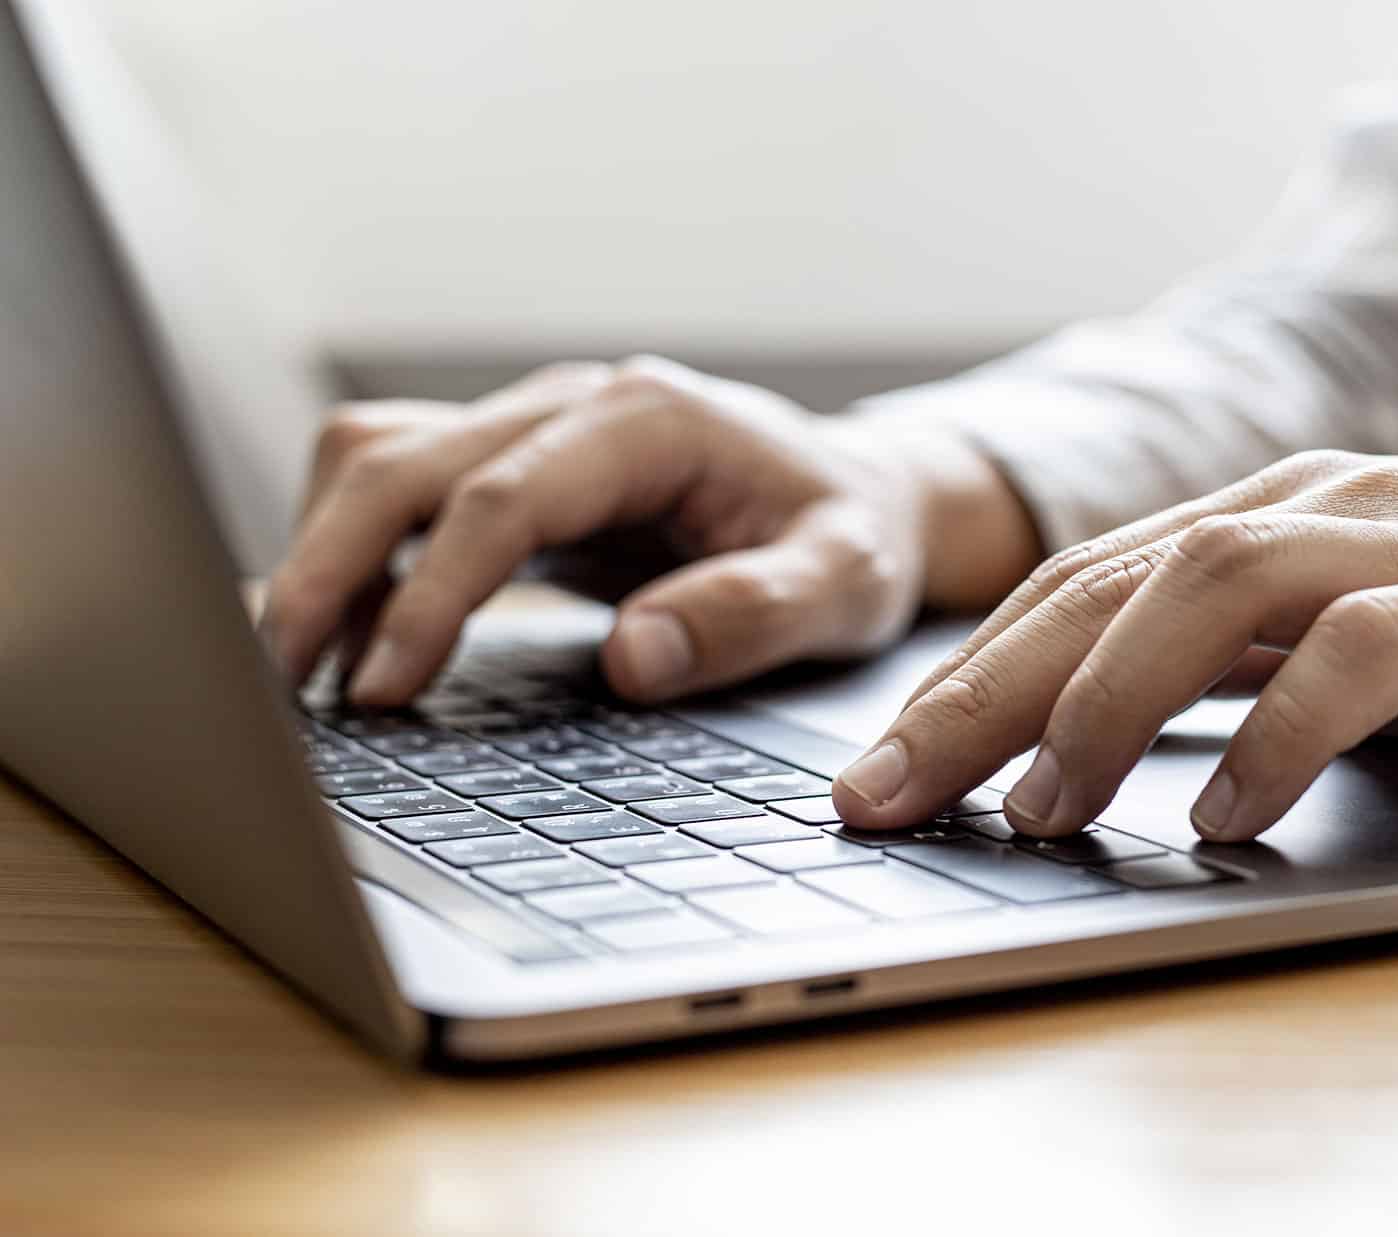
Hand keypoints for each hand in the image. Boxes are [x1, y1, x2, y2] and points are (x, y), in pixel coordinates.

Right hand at [261, 357, 1038, 705]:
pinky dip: (353, 551)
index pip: (502, 497)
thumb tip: (632, 655)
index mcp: (650, 419)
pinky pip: (397, 486)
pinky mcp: (510, 462)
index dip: (431, 594)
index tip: (385, 687)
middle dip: (331, 570)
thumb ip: (752, 614)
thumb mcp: (845, 584)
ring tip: (302, 669)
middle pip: (403, 461)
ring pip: (377, 457)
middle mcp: (573, 404)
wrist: (854, 494)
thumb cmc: (850, 537)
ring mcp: (533, 425)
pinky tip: (347, 635)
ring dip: (324, 553)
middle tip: (287, 688)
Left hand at [830, 450, 1397, 841]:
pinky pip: (1363, 651)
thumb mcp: (1363, 650)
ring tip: (1037, 813)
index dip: (965, 676)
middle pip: (1110, 579)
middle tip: (887, 800)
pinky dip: (1278, 731)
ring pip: (1211, 584)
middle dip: (980, 694)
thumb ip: (1243, 670)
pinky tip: (1227, 816)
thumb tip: (1085, 757)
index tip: (876, 775)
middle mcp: (1328, 506)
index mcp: (1279, 515)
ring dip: (1103, 704)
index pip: (1082, 584)